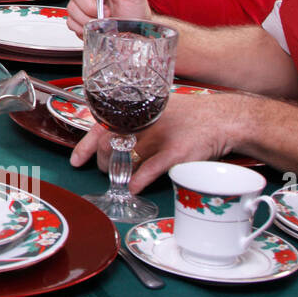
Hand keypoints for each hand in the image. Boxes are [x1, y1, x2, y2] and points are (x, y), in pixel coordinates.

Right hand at [66, 0, 151, 35]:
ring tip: (103, 21)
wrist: (135, 34)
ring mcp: (83, 5)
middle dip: (90, 4)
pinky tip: (95, 27)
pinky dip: (82, 27)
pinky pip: (71, 21)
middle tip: (106, 11)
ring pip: (72, 8)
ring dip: (88, 18)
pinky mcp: (78, 19)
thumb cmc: (137, 12)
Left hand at [69, 93, 232, 190]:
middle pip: (107, 146)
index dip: (85, 147)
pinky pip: (149, 171)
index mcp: (136, 111)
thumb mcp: (155, 109)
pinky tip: (134, 188)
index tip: (76, 161)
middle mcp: (143, 123)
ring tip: (122, 178)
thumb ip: (133, 119)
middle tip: (108, 169)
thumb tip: (106, 133)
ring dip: (119, 174)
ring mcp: (158, 138)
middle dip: (103, 162)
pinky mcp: (175, 154)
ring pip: (125, 160)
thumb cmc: (187, 115)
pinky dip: (137, 182)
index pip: (100, 127)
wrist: (221, 118)